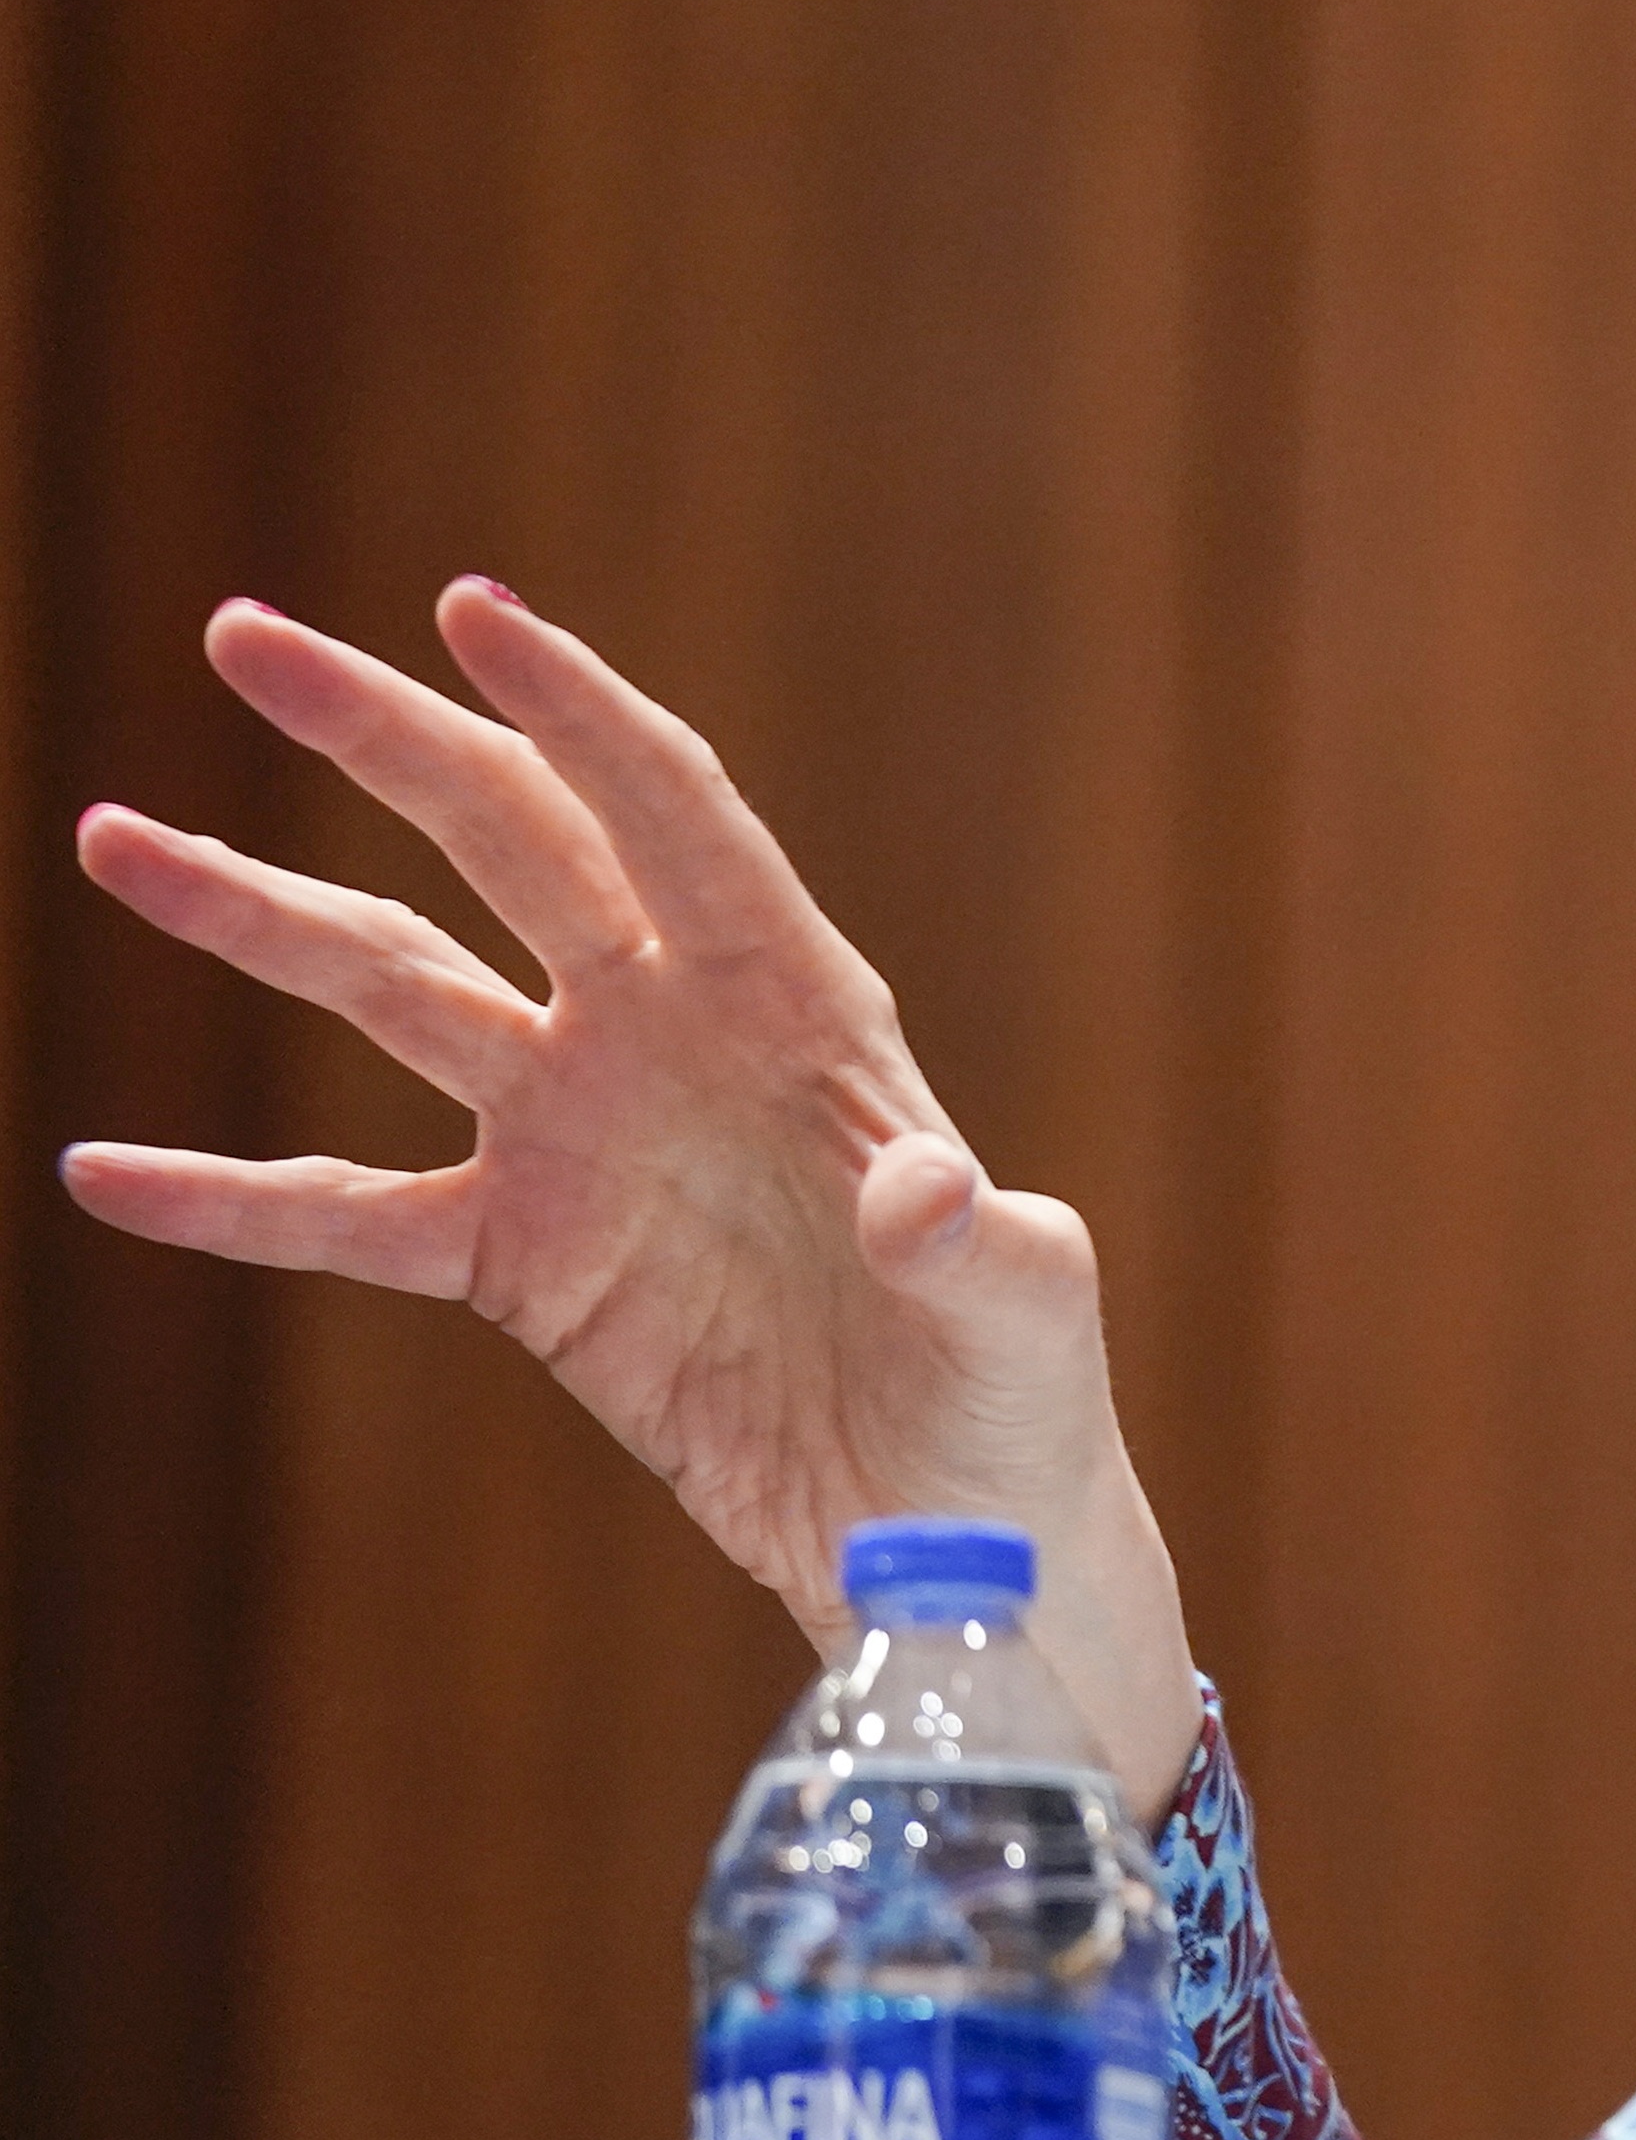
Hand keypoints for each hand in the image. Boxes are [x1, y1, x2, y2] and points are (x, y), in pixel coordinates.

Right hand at [60, 580, 1205, 1820]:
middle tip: (246, 633)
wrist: (953, 1526)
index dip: (581, 715)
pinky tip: (104, 1173)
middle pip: (511, 845)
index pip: (678, 819)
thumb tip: (923, 1199)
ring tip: (115, 836)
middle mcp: (674, 1038)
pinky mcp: (523, 1264)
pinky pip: (350, 1219)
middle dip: (386, 737)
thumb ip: (976, 1244)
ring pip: (394, 988)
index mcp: (802, 1010)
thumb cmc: (1019, 1401)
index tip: (474, 613)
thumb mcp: (1027, 1312)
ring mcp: (584, 1139)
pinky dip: (231, 1203)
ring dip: (257, 915)